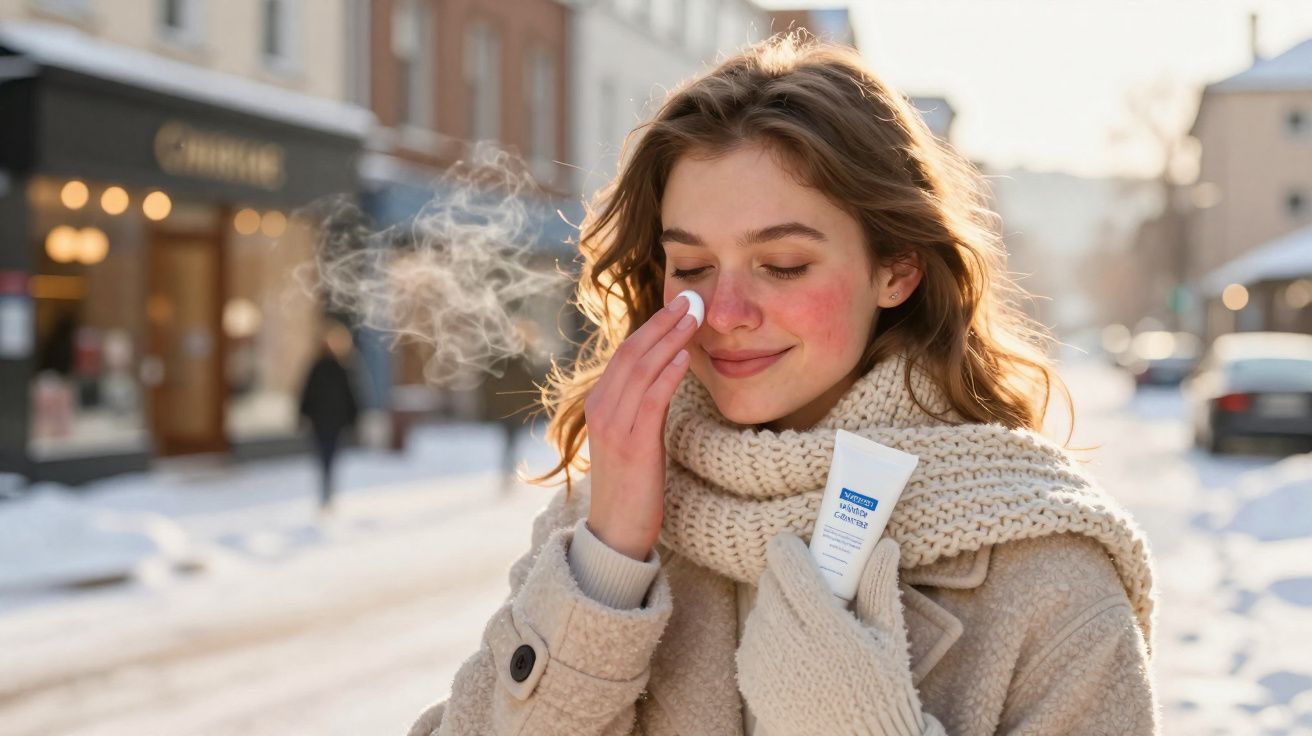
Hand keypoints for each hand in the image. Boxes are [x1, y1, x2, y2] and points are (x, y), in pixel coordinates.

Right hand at [584, 293, 698, 560]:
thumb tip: (666, 374)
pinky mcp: (632, 444)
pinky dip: (669, 374)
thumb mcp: (631, 437)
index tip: (678, 305)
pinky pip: (651, 400)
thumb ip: (641, 406)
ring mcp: (614, 426)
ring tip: (694, 318)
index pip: (625, 354)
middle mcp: (601, 409)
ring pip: (641, 369)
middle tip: (691, 300)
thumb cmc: (630, 486)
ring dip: (670, 339)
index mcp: (599, 404)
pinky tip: (687, 356)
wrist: (617, 531)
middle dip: (662, 323)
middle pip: (631, 353)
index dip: (652, 326)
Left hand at [736, 533, 936, 735]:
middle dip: (786, 576)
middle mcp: (790, 643)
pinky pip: (750, 636)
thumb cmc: (878, 691)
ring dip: (777, 605)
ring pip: (759, 608)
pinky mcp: (749, 679)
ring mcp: (765, 662)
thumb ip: (878, 588)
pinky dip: (767, 635)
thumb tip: (885, 545)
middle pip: (770, 582)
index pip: (789, 565)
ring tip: (805, 625)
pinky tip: (793, 650)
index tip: (799, 545)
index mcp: (827, 628)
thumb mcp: (887, 641)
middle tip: (808, 585)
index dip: (790, 547)